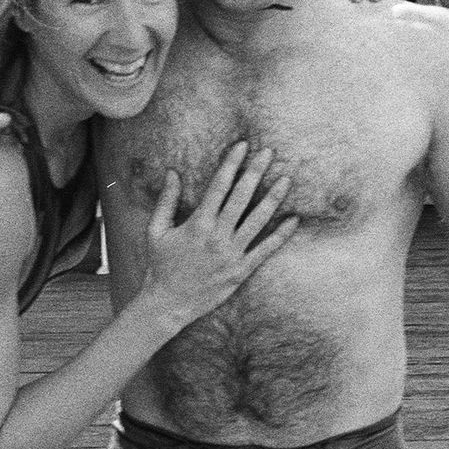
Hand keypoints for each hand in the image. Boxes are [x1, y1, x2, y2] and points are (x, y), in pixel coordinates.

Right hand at [136, 142, 297, 328]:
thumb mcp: (156, 231)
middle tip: (269, 152)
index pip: (219, 186)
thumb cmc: (160, 266)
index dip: (232, 163)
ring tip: (286, 179)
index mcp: (197, 224)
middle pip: (241, 197)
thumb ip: (166, 200)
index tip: (243, 145)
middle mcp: (217, 236)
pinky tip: (293, 220)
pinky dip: (281, 235)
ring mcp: (232, 254)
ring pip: (258, 220)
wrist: (168, 304)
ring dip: (273, 198)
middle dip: (256, 172)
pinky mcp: (241, 271)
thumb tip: (172, 172)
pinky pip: (266, 250)